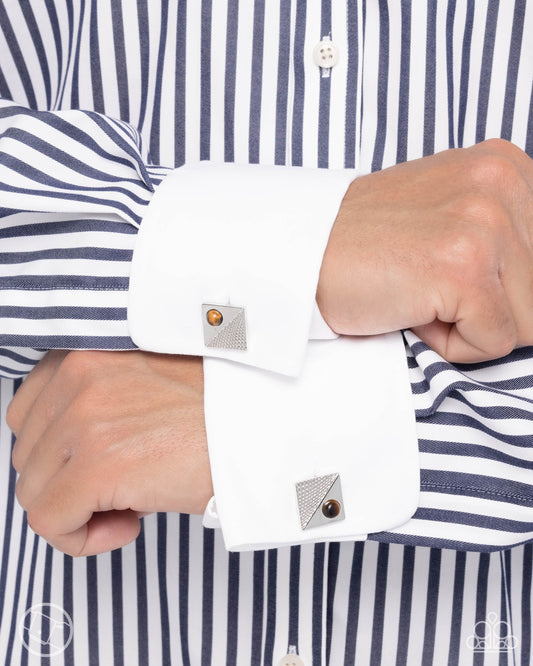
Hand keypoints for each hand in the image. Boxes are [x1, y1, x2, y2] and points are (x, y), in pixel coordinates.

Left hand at [7, 350, 211, 556]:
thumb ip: (99, 399)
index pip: (28, 413)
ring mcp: (85, 420)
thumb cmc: (220, 409)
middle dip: (67, 484)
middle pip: (28, 456)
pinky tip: (129, 525)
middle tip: (117, 490)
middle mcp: (78, 377)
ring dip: (77, 511)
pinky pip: (51, 523)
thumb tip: (70, 454)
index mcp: (88, 352)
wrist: (267, 424)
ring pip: (34, 492)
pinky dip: (81, 538)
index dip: (57, 453)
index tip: (95, 467)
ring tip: (128, 506)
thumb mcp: (147, 382)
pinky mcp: (99, 466)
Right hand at [317, 138, 532, 362]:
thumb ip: (506, 233)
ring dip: (472, 325)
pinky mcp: (463, 268)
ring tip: (422, 293)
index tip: (461, 279)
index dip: (510, 287)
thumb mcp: (451, 214)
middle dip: (491, 308)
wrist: (303, 254)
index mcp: (507, 166)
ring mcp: (485, 224)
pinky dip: (452, 344)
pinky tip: (412, 309)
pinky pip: (494, 343)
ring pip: (528, 322)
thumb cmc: (367, 245)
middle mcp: (504, 184)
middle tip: (431, 283)